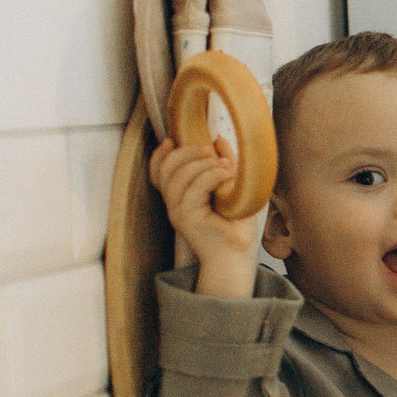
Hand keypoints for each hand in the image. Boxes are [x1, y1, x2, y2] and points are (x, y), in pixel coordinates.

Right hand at [148, 134, 260, 295]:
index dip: (161, 154)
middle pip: (167, 170)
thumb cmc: (235, 227)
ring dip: (203, 163)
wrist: (236, 257)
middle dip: (187, 152)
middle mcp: (175, 204)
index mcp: (180, 197)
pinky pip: (193, 190)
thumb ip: (223, 166)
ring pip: (179, 177)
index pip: (159, 172)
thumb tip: (220, 142)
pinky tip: (227, 172)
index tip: (173, 140)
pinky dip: (211, 175)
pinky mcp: (188, 219)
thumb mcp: (231, 189)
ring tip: (226, 164)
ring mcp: (179, 213)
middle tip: (210, 148)